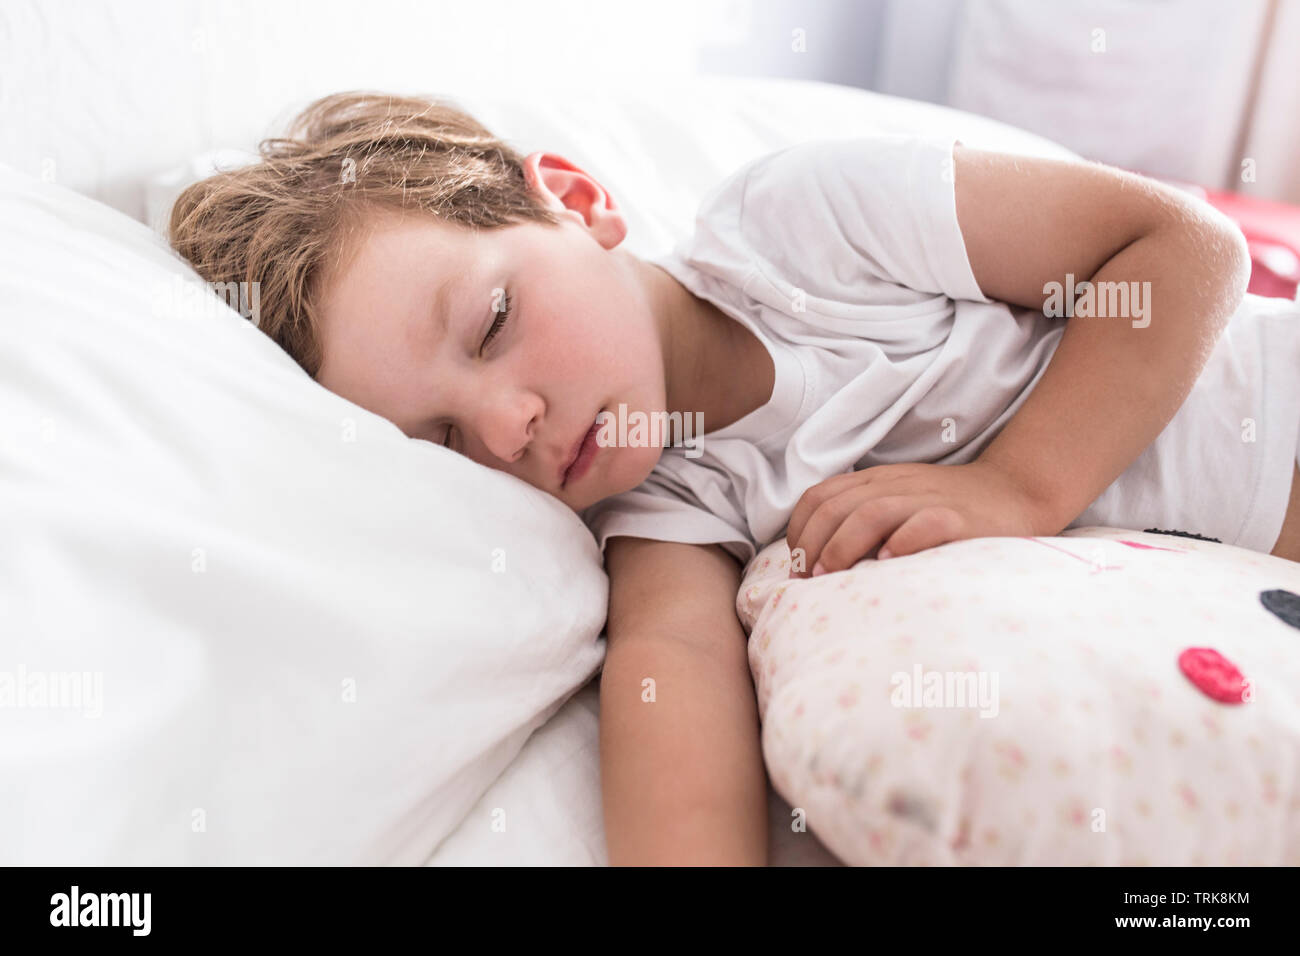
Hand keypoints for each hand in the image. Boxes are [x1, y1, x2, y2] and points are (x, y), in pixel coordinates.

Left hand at [786, 459, 1056, 577]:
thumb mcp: (899, 503)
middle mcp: (897, 486)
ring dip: (844, 545)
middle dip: (813, 544)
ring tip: (833, 575)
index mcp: (876, 482)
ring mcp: (928, 499)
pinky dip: (902, 542)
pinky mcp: (960, 517)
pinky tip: (887, 564)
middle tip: (808, 580)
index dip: (799, 531)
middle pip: (838, 506)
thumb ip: (862, 519)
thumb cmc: (949, 508)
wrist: (1016, 491)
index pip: (819, 497)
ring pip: (872, 511)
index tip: (796, 566)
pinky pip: (926, 523)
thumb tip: (815, 562)